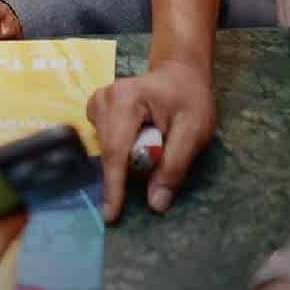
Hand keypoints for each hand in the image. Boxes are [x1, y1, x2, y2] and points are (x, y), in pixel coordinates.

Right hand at [86, 58, 215, 220]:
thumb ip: (174, 165)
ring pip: (107, 150)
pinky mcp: (95, 111)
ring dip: (129, 157)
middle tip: (163, 148)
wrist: (179, 74)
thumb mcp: (194, 131)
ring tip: (155, 137)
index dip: (114, 186)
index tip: (111, 215)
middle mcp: (103, 99)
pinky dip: (122, 150)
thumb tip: (155, 203)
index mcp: (126, 100)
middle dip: (133, 166)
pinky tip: (138, 137)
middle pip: (111, 152)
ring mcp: (97, 103)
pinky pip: (106, 144)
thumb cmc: (189, 99)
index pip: (116, 151)